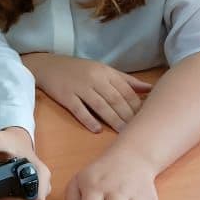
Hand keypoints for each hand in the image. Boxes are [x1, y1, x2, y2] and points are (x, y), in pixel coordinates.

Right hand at [23, 53, 151, 132]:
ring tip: (123, 132)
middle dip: (128, 115)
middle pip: (115, 99)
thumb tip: (150, 88)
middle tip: (138, 130)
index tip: (146, 118)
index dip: (136, 105)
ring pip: (100, 105)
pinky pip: (79, 109)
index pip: (126, 90)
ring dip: (113, 120)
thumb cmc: (79, 70)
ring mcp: (79, 88)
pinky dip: (88, 119)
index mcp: (106, 72)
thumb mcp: (103, 70)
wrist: (48, 66)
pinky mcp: (66, 96)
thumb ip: (126, 80)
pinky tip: (97, 129)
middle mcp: (94, 79)